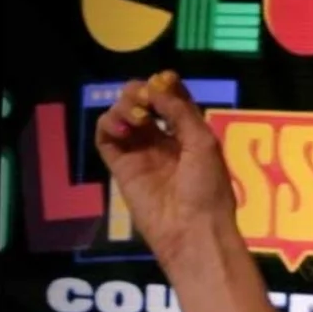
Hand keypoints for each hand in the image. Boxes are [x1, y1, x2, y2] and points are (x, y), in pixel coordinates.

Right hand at [95, 70, 236, 269]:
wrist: (193, 231)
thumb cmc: (207, 187)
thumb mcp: (203, 142)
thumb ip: (180, 110)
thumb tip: (157, 84)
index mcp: (188, 132)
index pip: (170, 97)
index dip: (164, 84)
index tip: (162, 80)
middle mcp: (162, 139)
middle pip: (142, 101)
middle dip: (140, 91)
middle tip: (145, 98)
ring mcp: (139, 152)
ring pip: (121, 115)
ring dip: (124, 105)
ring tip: (137, 117)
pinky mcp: (120, 167)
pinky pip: (105, 138)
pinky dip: (108, 124)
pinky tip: (123, 127)